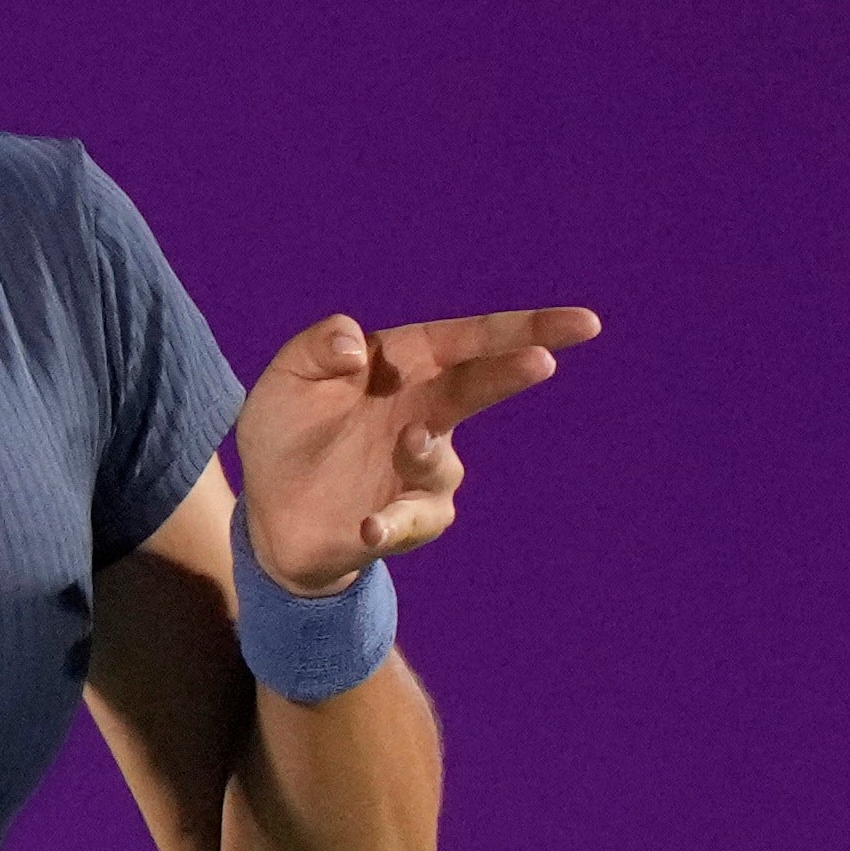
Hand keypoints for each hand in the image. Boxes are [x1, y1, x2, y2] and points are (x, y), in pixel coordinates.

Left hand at [232, 305, 597, 595]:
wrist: (268, 510)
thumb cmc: (285, 432)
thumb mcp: (288, 377)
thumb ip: (318, 346)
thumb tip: (356, 347)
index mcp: (405, 364)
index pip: (471, 340)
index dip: (525, 329)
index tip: (581, 325)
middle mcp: (425, 412)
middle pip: (480, 386)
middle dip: (513, 370)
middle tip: (541, 362)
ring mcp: (421, 469)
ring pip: (441, 459)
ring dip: (428, 450)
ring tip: (409, 441)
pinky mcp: (406, 520)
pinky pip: (411, 522)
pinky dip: (394, 524)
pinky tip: (370, 525)